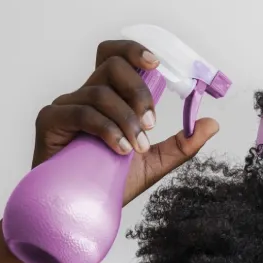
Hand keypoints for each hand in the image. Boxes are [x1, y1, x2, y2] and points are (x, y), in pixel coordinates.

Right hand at [31, 39, 219, 204]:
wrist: (79, 211)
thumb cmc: (108, 184)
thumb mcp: (153, 164)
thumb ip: (181, 144)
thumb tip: (212, 124)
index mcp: (107, 98)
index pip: (117, 58)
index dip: (135, 52)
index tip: (157, 65)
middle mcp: (85, 96)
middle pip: (110, 64)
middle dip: (138, 90)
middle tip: (151, 122)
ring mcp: (66, 106)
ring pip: (100, 91)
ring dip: (126, 119)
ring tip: (136, 147)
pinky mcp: (50, 122)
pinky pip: (81, 112)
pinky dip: (106, 129)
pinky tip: (119, 149)